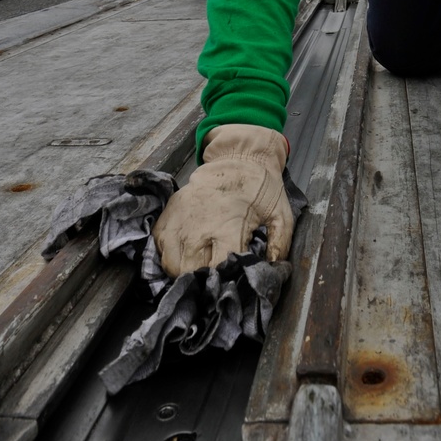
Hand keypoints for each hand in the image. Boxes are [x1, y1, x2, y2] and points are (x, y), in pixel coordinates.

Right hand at [152, 123, 293, 276]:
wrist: (238, 158)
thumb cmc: (260, 190)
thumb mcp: (281, 214)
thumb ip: (280, 244)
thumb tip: (274, 270)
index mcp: (228, 226)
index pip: (217, 269)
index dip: (224, 281)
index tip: (231, 282)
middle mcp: (199, 226)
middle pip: (190, 271)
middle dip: (203, 280)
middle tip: (215, 277)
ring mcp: (180, 219)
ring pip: (171, 264)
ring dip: (184, 271)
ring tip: (201, 266)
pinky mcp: (168, 214)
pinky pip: (159, 247)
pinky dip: (170, 255)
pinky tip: (187, 252)